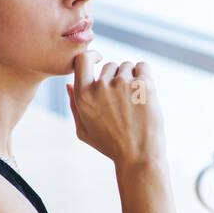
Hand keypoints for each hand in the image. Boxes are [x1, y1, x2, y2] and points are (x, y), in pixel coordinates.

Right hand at [66, 51, 165, 165]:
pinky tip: (145, 92)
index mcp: (83, 95)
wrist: (138, 157)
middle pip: (110, 65)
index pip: (82, 59)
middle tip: (124, 100)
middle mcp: (101, 86)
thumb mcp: (84, 130)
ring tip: (135, 101)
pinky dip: (144, 75)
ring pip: (127, 66)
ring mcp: (123, 84)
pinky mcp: (143, 85)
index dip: (91, 56)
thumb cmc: (111, 145)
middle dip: (116, 77)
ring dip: (131, 78)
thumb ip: (74, 106)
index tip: (98, 58)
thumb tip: (68, 84)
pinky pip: (143, 66)